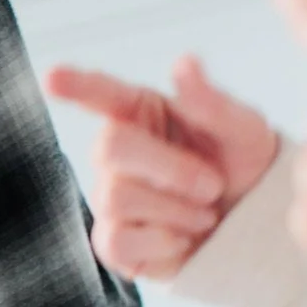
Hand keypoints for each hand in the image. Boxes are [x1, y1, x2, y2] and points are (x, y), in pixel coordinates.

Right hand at [47, 57, 278, 278]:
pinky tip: (184, 238)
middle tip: (212, 185)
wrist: (255, 223)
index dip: (75, 85)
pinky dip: (162, 241)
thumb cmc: (241, 165)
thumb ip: (210, 100)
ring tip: (205, 212)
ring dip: (176, 209)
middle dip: (169, 169)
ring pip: (118, 197)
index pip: (100, 93)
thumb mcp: (241, 127)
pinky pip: (117, 240)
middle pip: (110, 146)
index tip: (51, 77)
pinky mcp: (113, 243)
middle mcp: (116, 151)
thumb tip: (184, 63)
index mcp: (141, 110)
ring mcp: (110, 196)